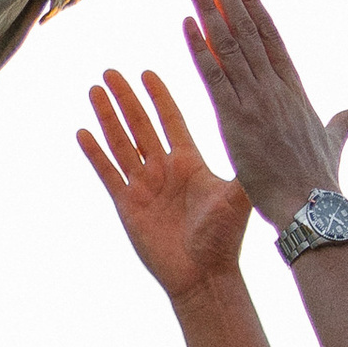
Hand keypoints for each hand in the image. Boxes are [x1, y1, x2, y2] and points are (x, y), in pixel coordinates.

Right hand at [74, 71, 249, 300]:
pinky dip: (95, 153)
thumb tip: (264, 139)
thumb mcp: (237, 197)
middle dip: (126, 98)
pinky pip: (108, 173)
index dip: (159, 96)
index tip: (147, 72)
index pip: (171, 120)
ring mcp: (144, 186)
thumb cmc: (224, 240)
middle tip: (111, 71)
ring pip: (121, 142)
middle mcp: (164, 169)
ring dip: (108, 116)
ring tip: (95, 90)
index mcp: (189, 162)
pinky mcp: (128, 205)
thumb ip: (244, 168)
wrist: (203, 276)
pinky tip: (83, 132)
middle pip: (141, 124)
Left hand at [182, 0, 347, 233]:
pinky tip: (187, 22)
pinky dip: (200, 49)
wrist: (313, 208)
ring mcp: (255, 102)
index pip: (269, 36)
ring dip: (208, 8)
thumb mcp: (334, 144)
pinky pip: (214, 77)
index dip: (251, 3)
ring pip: (228, 45)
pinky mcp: (235, 121)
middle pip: (246, 29)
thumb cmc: (322, 182)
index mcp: (294, 89)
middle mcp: (274, 88)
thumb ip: (344, 122)